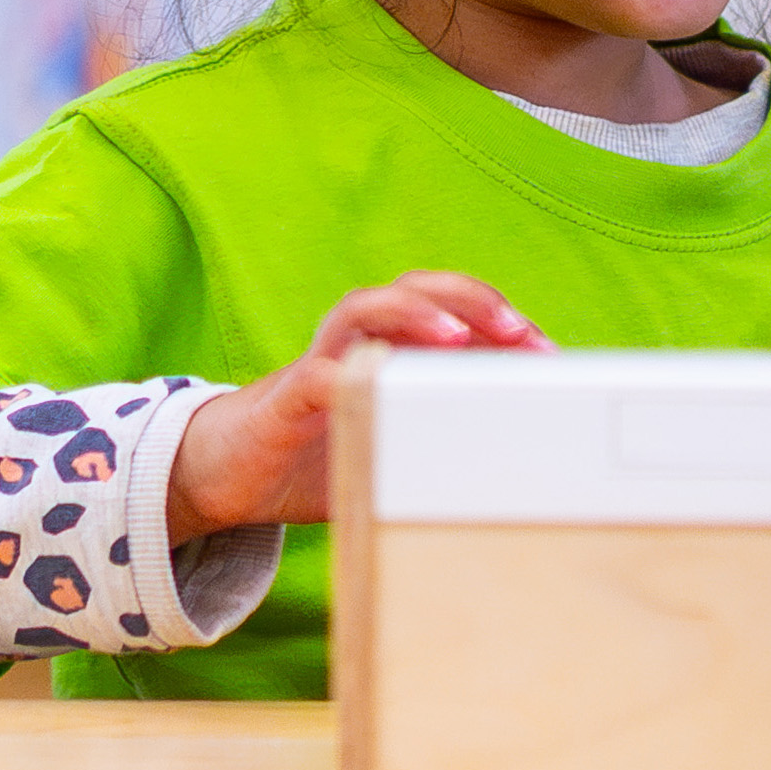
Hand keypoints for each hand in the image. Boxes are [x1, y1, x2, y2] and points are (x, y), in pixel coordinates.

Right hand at [168, 273, 544, 537]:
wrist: (221, 476)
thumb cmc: (313, 459)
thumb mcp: (388, 453)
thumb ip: (435, 448)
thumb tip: (513, 479)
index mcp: (386, 352)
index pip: (451, 314)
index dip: (501, 322)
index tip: (549, 354)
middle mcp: (354, 345)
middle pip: (414, 290)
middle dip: (471, 300)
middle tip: (520, 330)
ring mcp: (318, 366)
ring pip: (361, 309)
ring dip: (412, 313)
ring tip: (457, 334)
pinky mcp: (284, 400)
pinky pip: (313, 378)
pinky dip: (343, 378)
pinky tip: (373, 388)